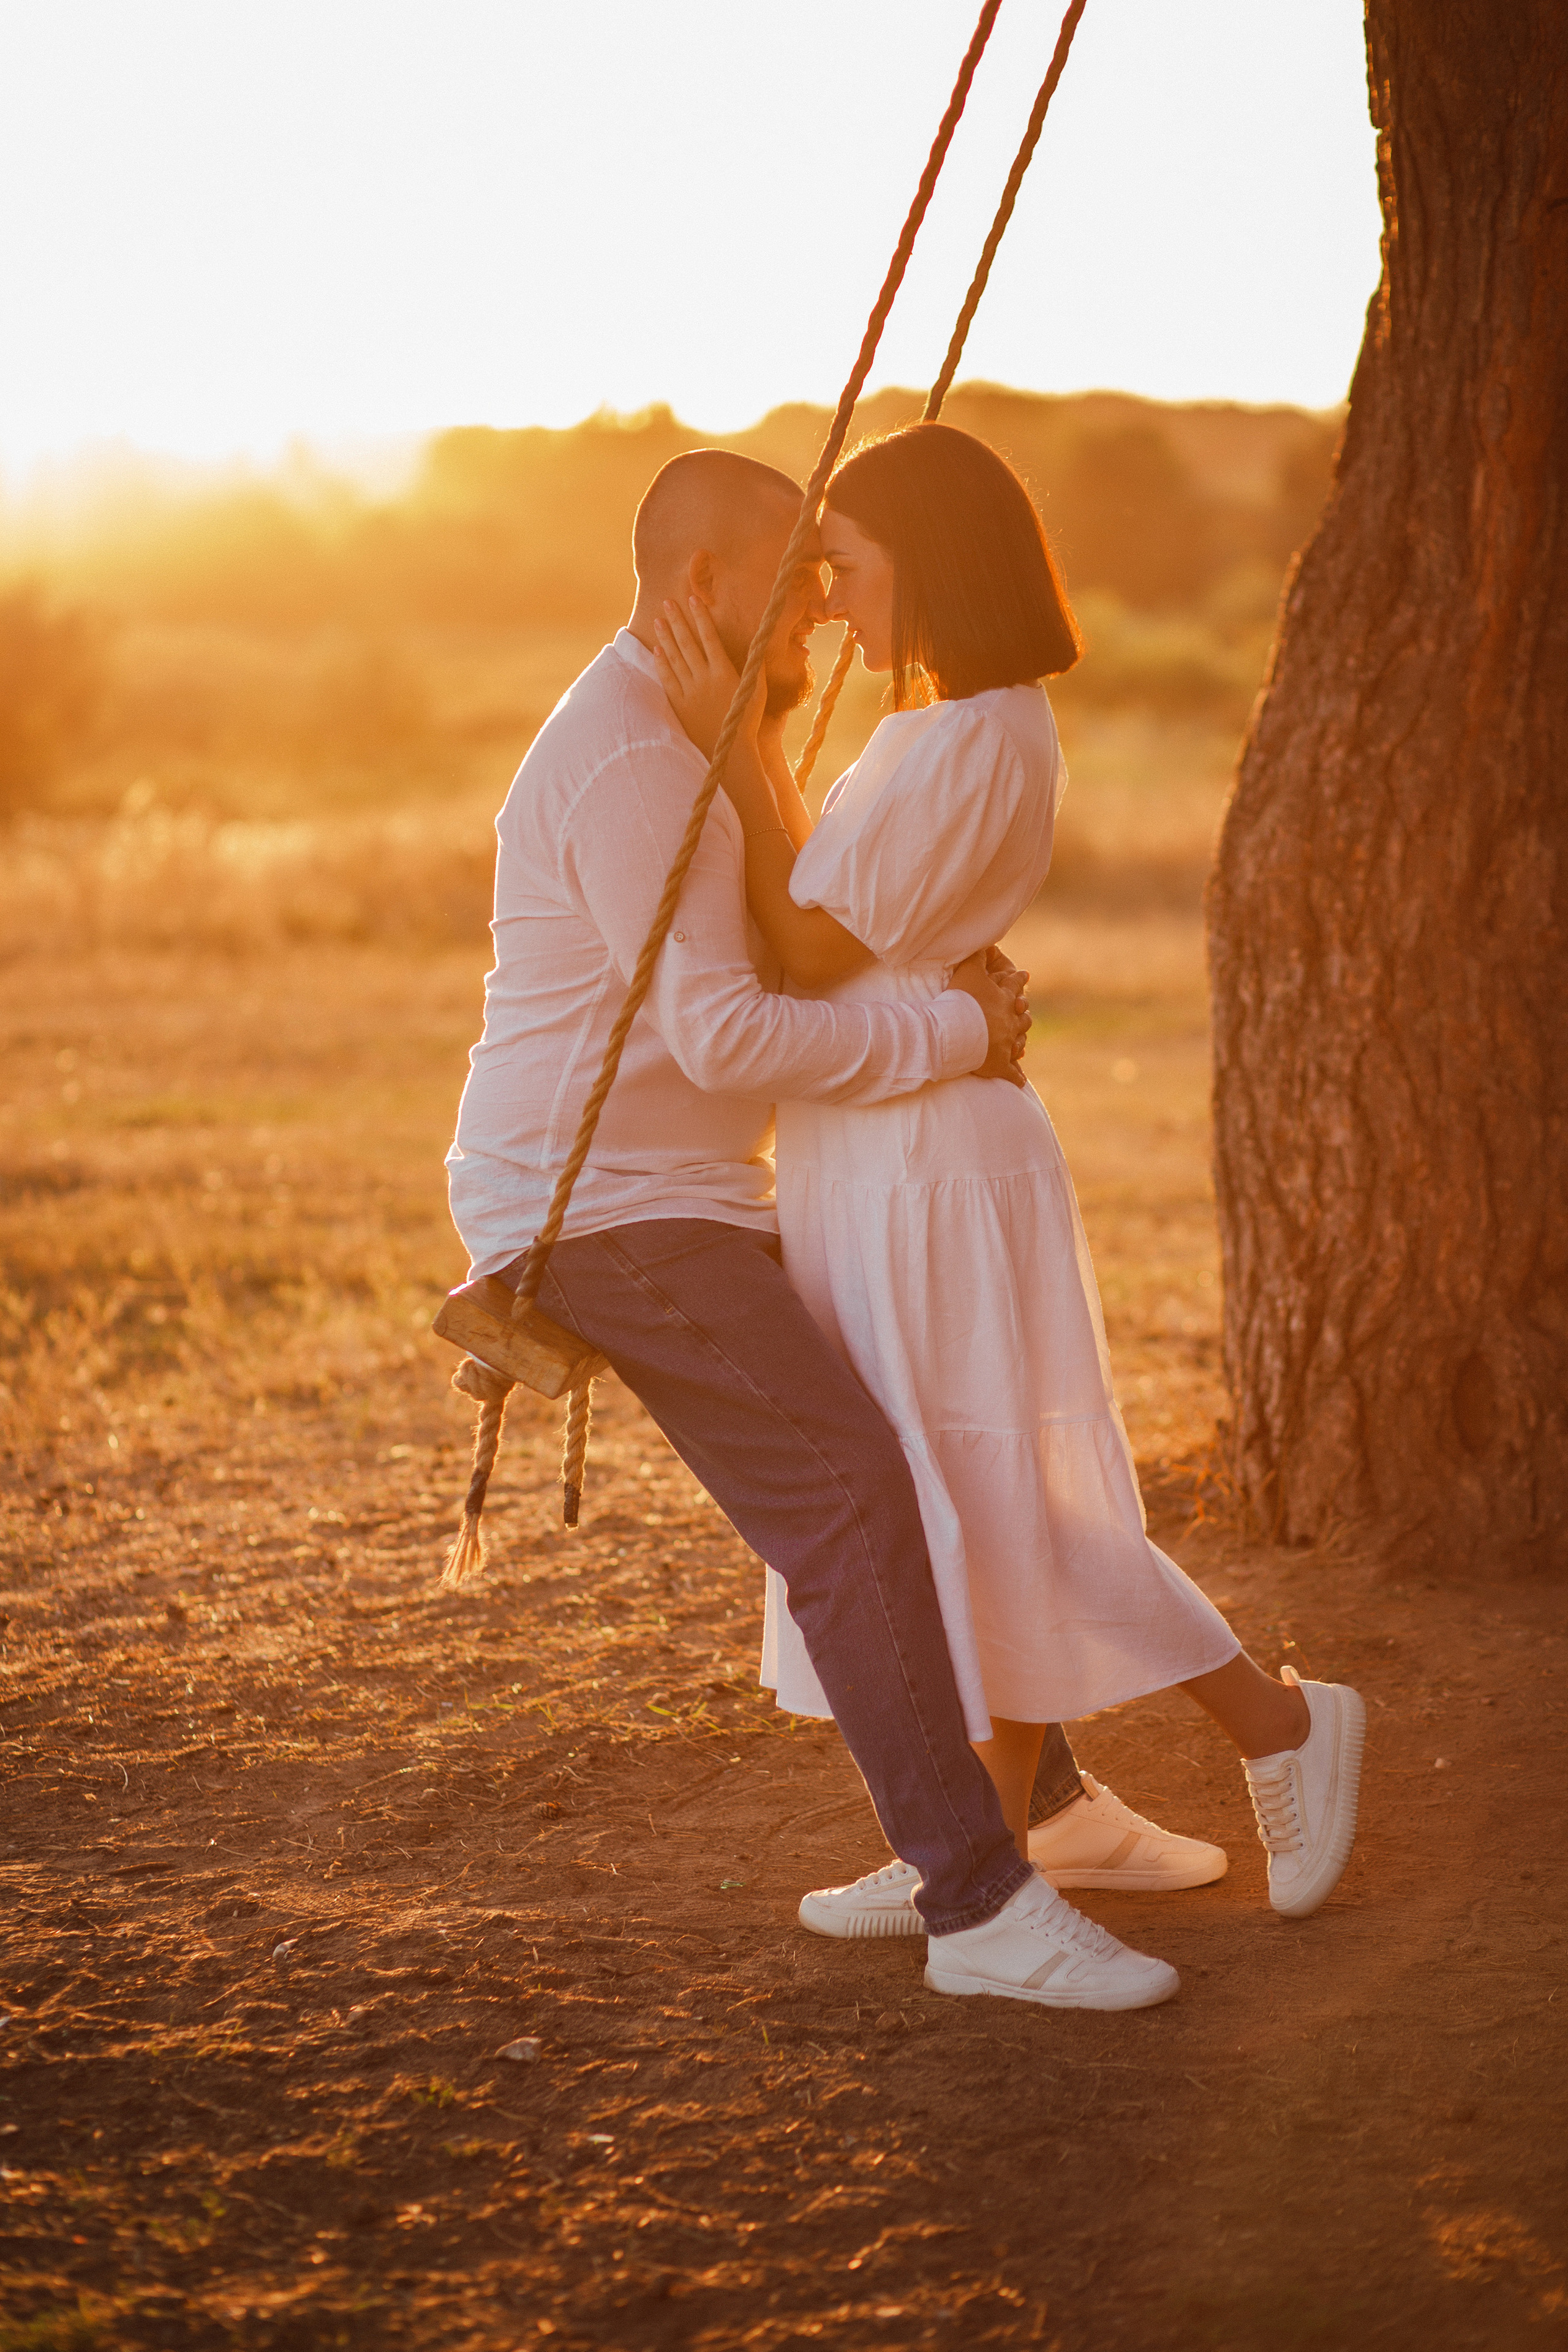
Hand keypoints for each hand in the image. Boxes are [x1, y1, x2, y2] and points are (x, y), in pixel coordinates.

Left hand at [652, 597, 763, 761]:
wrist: (729, 754)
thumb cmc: (747, 721)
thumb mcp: (757, 691)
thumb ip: (754, 665)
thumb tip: (759, 641)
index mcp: (724, 673)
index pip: (709, 638)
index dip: (700, 617)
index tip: (693, 600)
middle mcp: (704, 679)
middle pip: (688, 643)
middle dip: (677, 620)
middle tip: (668, 602)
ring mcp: (690, 692)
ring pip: (675, 658)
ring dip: (666, 637)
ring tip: (659, 619)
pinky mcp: (680, 706)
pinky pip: (668, 680)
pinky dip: (662, 664)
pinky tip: (657, 650)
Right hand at [950, 949, 1030, 1086]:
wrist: (955, 1033)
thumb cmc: (961, 1001)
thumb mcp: (968, 971)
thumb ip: (976, 955)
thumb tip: (983, 939)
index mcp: (1003, 999)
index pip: (1014, 986)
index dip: (1019, 980)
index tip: (1025, 976)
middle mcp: (1009, 1022)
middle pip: (1022, 1016)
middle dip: (1023, 1012)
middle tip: (1024, 1009)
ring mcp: (1006, 1044)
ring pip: (1019, 1042)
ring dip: (1020, 1041)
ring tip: (1021, 1042)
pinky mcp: (1000, 1066)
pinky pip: (1012, 1073)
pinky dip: (1016, 1076)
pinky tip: (1020, 1081)